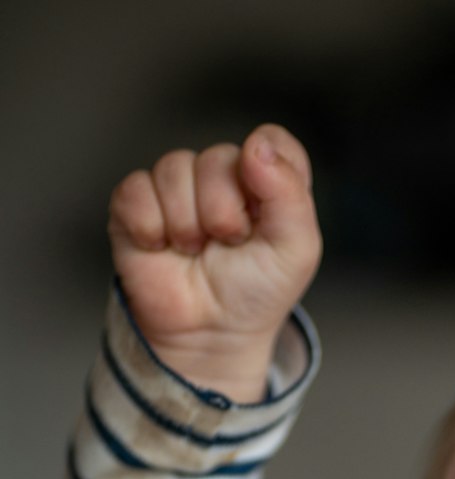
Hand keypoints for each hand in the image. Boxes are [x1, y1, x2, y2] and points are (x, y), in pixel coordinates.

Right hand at [108, 124, 321, 400]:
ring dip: (187, 222)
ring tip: (195, 252)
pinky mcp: (136, 205)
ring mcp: (177, 189)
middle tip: (227, 245)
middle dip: (224, 211)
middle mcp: (222, 179)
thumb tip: (255, 145)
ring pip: (174, 168)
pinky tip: (161, 249)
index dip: (266, 168)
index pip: (271, 141)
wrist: (210, 336)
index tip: (263, 209)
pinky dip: (150, 226)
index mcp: (266, 183)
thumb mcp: (296, 251)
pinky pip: (135, 189)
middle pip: (218, 157)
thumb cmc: (256, 295)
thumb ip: (290, 194)